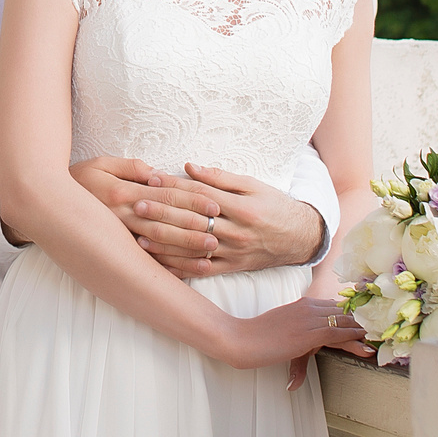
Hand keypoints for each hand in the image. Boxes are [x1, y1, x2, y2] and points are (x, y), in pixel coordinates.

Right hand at [71, 157, 237, 268]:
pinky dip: (165, 268)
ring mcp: (119, 236)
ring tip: (208, 257)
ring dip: (184, 252)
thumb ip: (131, 168)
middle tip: (218, 234)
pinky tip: (184, 273)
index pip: (165, 196)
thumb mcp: (101, 164)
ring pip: (158, 246)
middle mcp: (122, 216)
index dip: (192, 200)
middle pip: (166, 223)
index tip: (214, 205)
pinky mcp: (116, 250)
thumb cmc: (77, 178)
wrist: (45, 203)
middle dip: (193, 229)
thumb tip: (156, 175)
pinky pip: (143, 262)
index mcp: (123, 193)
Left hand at [83, 158, 324, 277]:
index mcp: (242, 209)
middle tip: (137, 206)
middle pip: (193, 222)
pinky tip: (160, 262)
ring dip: (165, 243)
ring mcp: (233, 253)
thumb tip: (190, 166)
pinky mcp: (232, 268)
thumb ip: (221, 177)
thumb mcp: (254, 185)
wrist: (300, 238)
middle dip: (163, 213)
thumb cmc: (275, 206)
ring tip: (140, 235)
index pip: (201, 196)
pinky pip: (202, 270)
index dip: (175, 186)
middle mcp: (236, 233)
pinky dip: (180, 268)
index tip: (152, 178)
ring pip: (194, 249)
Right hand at [214, 295, 372, 387]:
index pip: (337, 308)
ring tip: (384, 337)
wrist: (240, 339)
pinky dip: (355, 339)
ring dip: (366, 331)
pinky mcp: (308, 333)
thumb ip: (296, 348)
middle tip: (387, 329)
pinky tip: (367, 344)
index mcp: (304, 305)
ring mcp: (309, 319)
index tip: (372, 322)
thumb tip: (298, 376)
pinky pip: (338, 333)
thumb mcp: (283, 337)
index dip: (356, 316)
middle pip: (345, 313)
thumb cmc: (255, 338)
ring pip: (346, 322)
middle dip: (365, 322)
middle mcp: (309, 307)